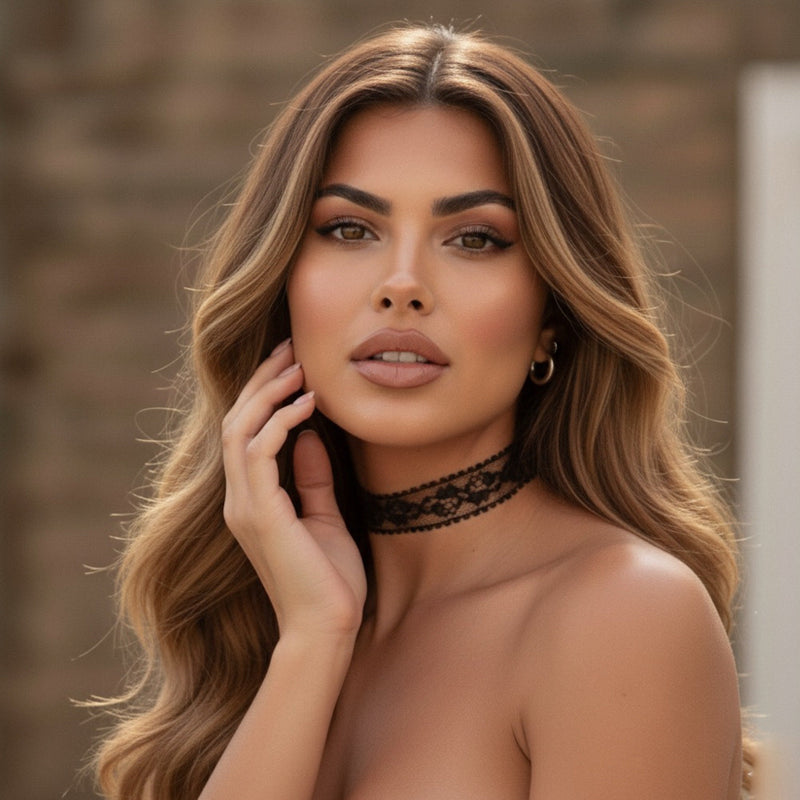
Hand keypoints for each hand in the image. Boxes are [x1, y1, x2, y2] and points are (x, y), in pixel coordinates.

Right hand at [221, 340, 366, 641]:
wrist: (327, 628)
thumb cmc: (330, 580)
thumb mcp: (324, 517)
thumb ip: (311, 478)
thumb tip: (309, 438)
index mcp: (252, 502)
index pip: (246, 435)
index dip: (264, 396)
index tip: (293, 365)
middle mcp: (239, 500)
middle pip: (238, 423)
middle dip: (262, 381)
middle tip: (291, 347)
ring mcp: (245, 507)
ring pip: (241, 430)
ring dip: (269, 393)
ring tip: (299, 364)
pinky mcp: (260, 513)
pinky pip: (259, 451)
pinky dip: (279, 421)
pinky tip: (308, 402)